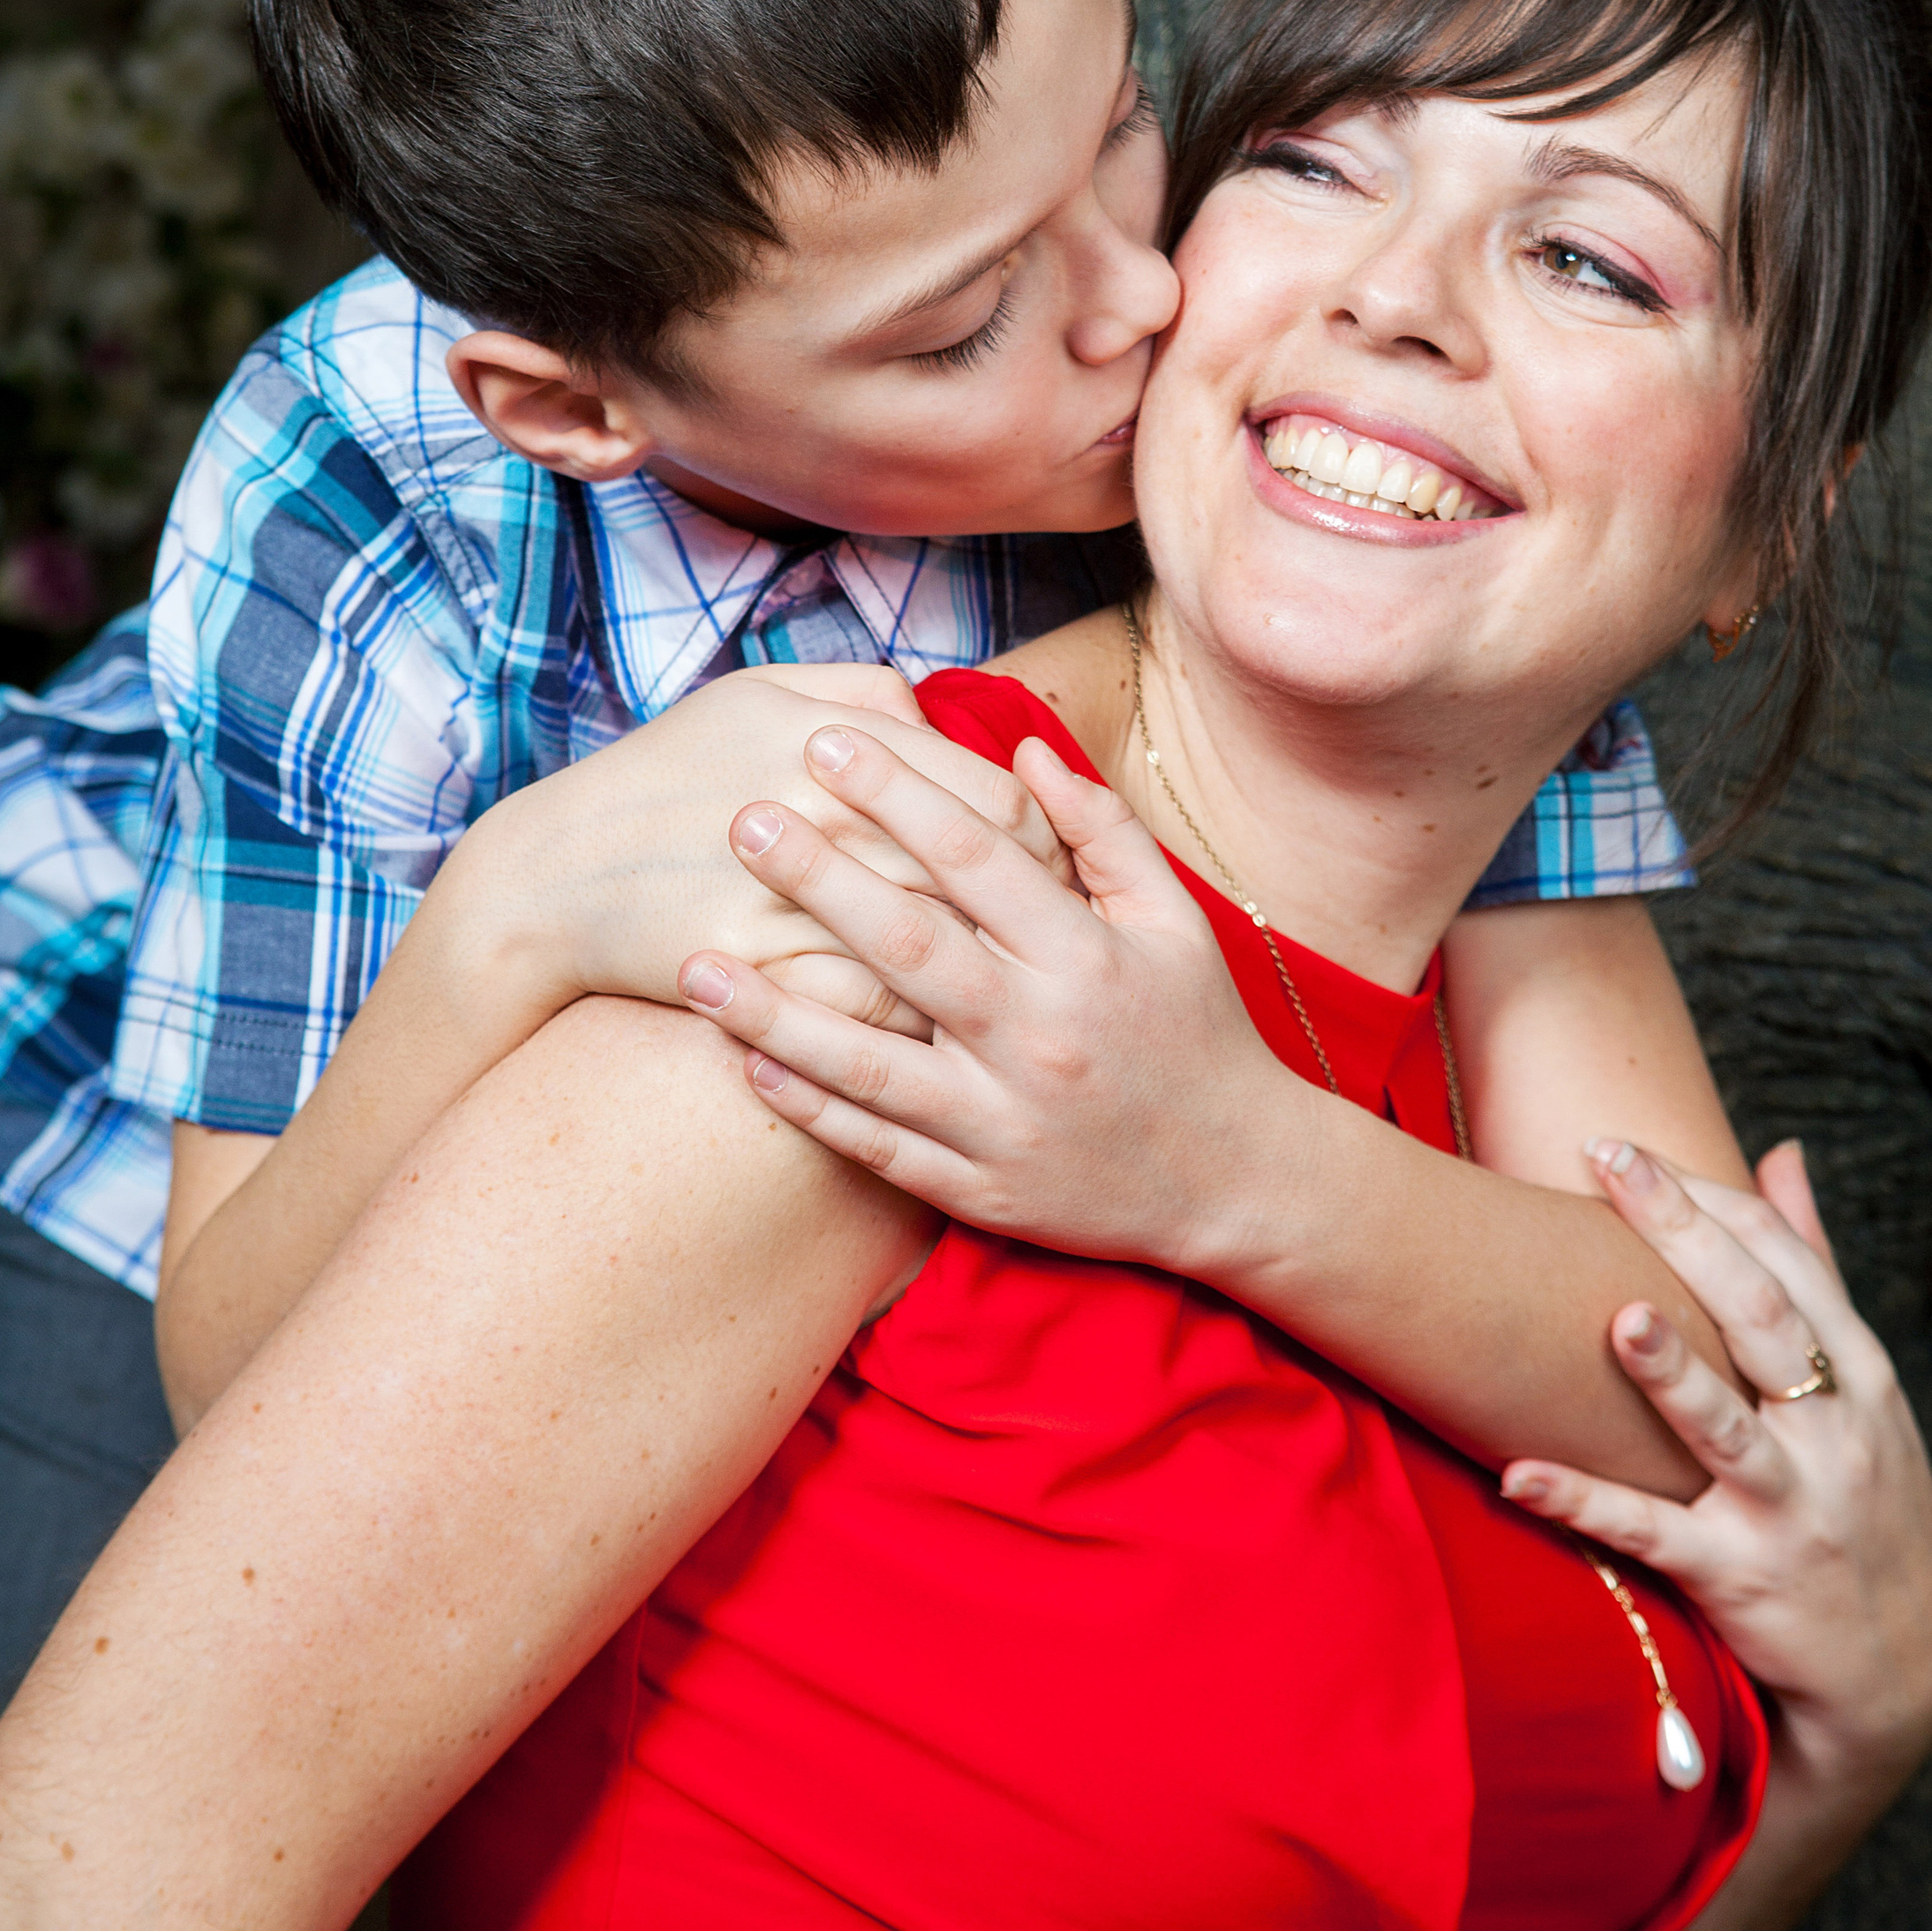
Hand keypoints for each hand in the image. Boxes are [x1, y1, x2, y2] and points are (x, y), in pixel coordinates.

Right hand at [455, 664, 1070, 1033]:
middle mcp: (831, 820)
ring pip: (945, 952)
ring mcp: (800, 903)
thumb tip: (944, 717)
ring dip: (987, 976)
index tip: (1047, 867)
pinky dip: (918, 1020)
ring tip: (1007, 987)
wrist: (554, 875)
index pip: (998, 801)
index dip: (1042, 842)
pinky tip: (937, 1030)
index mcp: (839, 745)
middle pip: (986, 881)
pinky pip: (880, 1012)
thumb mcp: (760, 697)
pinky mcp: (769, 977)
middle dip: (1034, 916)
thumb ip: (866, 695)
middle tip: (1047, 938)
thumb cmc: (669, 775)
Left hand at [675, 719, 1303, 1276]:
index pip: (977, 856)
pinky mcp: (980, 1188)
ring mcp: (1004, 1120)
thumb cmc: (1198, 1031)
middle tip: (738, 820)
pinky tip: (747, 1065)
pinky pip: (879, 1147)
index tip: (826, 742)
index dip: (898, 792)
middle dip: (816, 878)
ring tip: (692, 963)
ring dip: (774, 1013)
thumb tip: (1018, 748)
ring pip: (870, 1061)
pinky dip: (811, 1108)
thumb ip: (1099, 830)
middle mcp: (1040, 1036)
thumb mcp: (1173, 919)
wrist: (1239, 1180)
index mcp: (1086, 957)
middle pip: (909, 944)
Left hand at [1502, 1141, 1931, 1800]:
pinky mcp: (1741, 1581)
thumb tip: (1783, 1154)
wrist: (1902, 1674)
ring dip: (1672, 1374)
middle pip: (1761, 1315)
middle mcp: (1833, 1432)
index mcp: (1859, 1374)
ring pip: (1726, 1430)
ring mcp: (1791, 1508)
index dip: (1707, 1199)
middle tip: (1608, 1165)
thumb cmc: (1868, 1502)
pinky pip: (1653, 1537)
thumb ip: (1817, 1270)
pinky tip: (1516, 1474)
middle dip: (1684, 1235)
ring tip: (1615, 1318)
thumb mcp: (1866, 1389)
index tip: (1623, 1148)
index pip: (1784, 1263)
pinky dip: (1585, 1505)